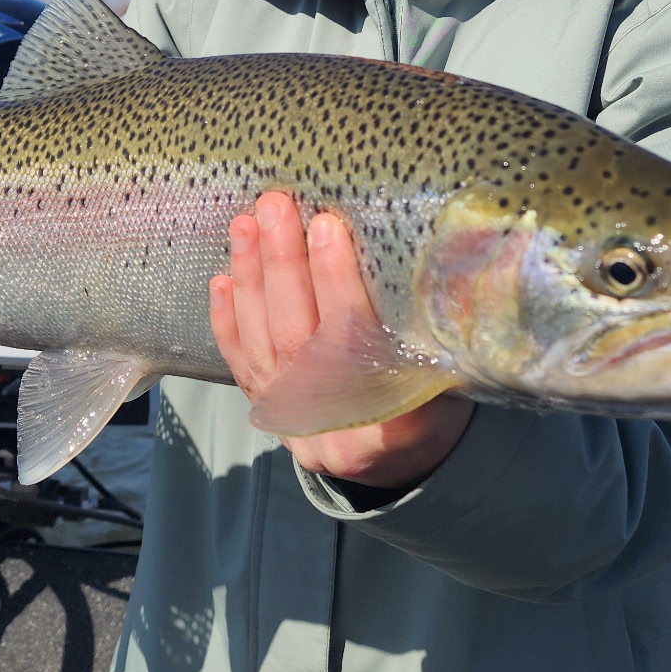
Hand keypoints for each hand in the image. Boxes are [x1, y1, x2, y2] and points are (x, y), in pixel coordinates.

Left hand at [210, 191, 473, 490]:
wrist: (404, 464)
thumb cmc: (435, 405)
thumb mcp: (449, 377)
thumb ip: (432, 331)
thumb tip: (432, 254)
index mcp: (389, 422)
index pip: (353, 342)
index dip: (336, 281)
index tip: (326, 226)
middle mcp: (333, 430)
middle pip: (296, 338)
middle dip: (282, 265)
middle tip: (274, 207)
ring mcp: (295, 427)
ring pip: (263, 347)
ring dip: (251, 280)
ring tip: (245, 226)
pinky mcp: (272, 416)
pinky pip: (242, 366)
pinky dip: (228, 321)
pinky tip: (221, 278)